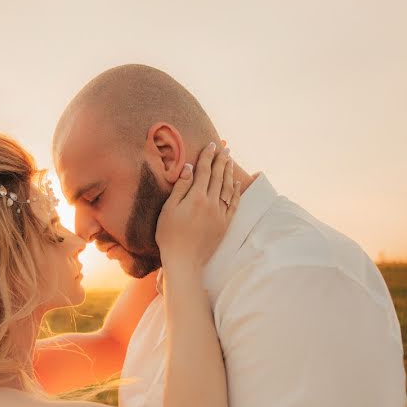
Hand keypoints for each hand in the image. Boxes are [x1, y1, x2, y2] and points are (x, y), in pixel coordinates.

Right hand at [155, 141, 238, 273]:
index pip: (203, 171)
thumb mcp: (169, 210)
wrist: (184, 261)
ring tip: (230, 161)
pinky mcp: (225, 224)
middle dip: (221, 160)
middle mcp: (211, 203)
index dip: (207, 157)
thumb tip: (189, 167)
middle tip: (224, 148)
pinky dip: (236, 192)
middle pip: (218, 177)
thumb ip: (180, 187)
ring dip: (229, 173)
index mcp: (196, 197)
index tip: (211, 145)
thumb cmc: (170, 235)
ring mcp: (220, 214)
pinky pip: (233, 204)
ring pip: (228, 188)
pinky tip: (237, 184)